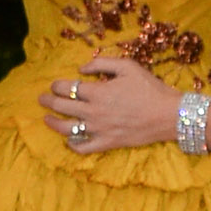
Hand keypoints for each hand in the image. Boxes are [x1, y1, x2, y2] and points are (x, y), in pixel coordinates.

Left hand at [40, 54, 180, 152]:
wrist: (168, 115)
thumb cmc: (149, 88)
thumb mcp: (127, 66)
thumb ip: (101, 63)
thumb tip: (82, 68)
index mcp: (97, 92)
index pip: (67, 88)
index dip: (57, 85)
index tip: (55, 84)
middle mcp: (94, 112)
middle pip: (62, 106)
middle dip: (48, 101)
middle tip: (42, 98)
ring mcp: (99, 130)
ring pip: (67, 128)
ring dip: (53, 123)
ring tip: (46, 119)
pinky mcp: (108, 143)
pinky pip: (84, 147)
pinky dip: (73, 144)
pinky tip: (69, 140)